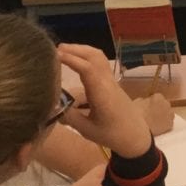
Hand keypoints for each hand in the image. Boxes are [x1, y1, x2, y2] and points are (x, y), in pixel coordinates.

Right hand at [58, 44, 150, 158]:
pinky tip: (77, 60)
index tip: (54, 55)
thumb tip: (50, 105)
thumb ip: (68, 116)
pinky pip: (100, 62)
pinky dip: (87, 56)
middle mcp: (107, 82)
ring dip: (82, 50)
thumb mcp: (87, 130)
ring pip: (99, 57)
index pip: (87, 69)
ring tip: (63, 51)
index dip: (71, 59)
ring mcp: (111, 80)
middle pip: (94, 56)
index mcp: (102, 93)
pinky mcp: (112, 81)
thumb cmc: (112, 135)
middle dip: (75, 49)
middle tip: (54, 50)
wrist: (135, 136)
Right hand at [134, 94, 174, 135]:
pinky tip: (157, 127)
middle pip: (164, 105)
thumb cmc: (135, 114)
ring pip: (168, 114)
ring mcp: (169, 114)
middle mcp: (166, 103)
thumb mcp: (136, 103)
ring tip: (155, 122)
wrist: (138, 128)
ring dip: (163, 116)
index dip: (152, 103)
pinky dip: (164, 125)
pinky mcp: (170, 124)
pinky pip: (169, 123)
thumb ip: (142, 100)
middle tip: (151, 115)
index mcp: (158, 97)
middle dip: (159, 109)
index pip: (157, 98)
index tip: (149, 107)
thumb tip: (143, 101)